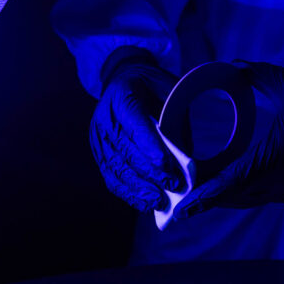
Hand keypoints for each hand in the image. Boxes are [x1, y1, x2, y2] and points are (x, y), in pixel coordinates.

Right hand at [89, 50, 184, 211]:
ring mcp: (98, 137)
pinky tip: (144, 204)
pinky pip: (111, 177)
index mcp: (122, 95)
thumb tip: (184, 162)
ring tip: (159, 203)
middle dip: (150, 173)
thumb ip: (176, 122)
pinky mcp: (99, 153)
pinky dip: (128, 193)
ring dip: (139, 189)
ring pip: (117, 168)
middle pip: (126, 151)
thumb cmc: (152, 87)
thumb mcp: (170, 91)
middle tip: (172, 188)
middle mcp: (105, 118)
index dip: (150, 148)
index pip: (135, 125)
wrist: (124, 80)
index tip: (167, 167)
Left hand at [173, 61, 283, 219]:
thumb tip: (224, 67)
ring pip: (251, 201)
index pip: (232, 183)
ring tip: (200, 192)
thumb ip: (253, 74)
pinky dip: (247, 194)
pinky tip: (233, 186)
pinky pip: (267, 197)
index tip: (183, 207)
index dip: (204, 197)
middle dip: (208, 198)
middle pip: (236, 198)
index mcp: (279, 155)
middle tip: (181, 196)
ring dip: (227, 198)